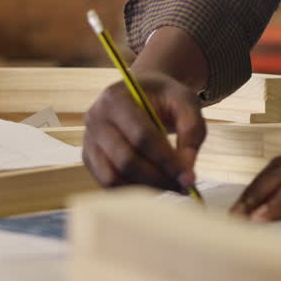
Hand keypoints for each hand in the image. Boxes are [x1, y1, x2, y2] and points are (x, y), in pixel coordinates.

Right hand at [82, 71, 206, 191]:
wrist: (141, 91)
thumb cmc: (165, 96)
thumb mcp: (186, 101)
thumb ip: (191, 130)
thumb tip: (186, 171)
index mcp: (116, 97)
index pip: (141, 136)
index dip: (166, 160)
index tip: (189, 178)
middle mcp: (95, 118)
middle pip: (125, 160)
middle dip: (158, 178)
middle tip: (184, 187)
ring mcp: (89, 139)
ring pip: (113, 177)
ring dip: (145, 189)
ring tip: (171, 186)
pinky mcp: (89, 157)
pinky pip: (107, 183)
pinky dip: (132, 190)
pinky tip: (155, 185)